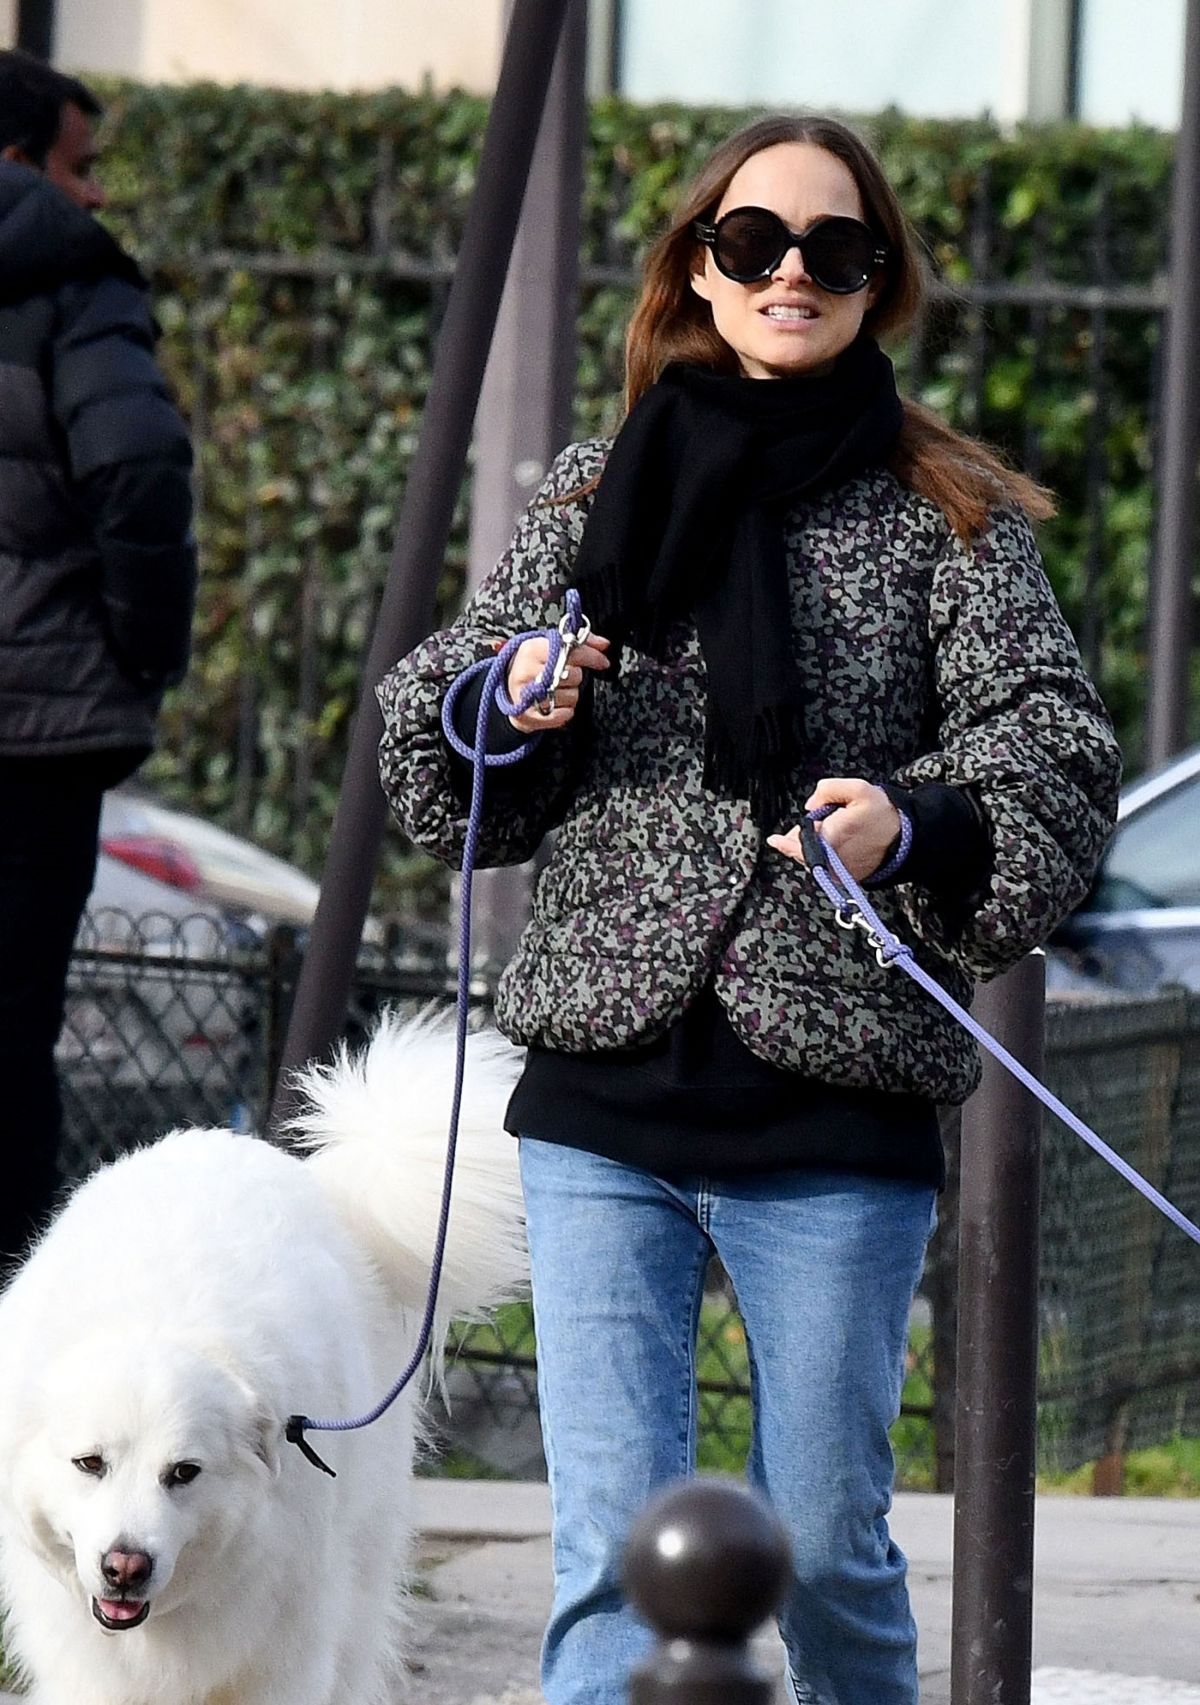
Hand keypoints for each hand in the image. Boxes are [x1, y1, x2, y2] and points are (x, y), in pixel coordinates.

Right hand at [505, 632, 610, 732]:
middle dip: (575, 677)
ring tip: (556, 691)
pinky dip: (565, 711)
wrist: (507, 691)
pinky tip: (556, 705)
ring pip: (571, 696)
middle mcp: (527, 671)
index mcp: (532, 649)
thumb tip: (604, 644)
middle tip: (564, 676)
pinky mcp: (528, 716)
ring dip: (570, 695)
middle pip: (573, 675)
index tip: (602, 661)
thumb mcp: (549, 646)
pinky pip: (564, 714)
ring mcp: (526, 695)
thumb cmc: (532, 666)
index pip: (570, 651)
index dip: (591, 656)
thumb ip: (580, 643)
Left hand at [767, 777, 900, 882]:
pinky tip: (834, 843)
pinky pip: (825, 867)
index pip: (796, 841)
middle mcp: (831, 860)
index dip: (787, 838)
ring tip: (830, 830)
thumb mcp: (858, 789)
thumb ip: (827, 790)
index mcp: (830, 837)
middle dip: (802, 837)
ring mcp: (838, 872)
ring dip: (814, 846)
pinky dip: (825, 855)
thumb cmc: (884, 815)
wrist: (908, 840)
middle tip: (818, 822)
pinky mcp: (846, 878)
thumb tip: (810, 806)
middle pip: (802, 851)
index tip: (775, 839)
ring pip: (813, 859)